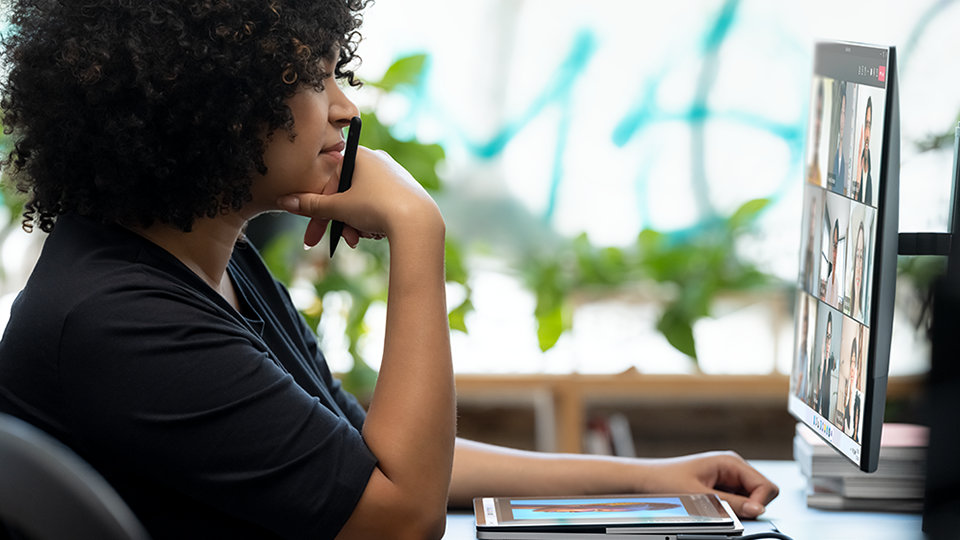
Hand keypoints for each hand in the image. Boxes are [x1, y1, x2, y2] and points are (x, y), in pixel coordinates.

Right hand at [277, 146, 442, 247]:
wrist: (418, 221)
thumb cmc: (377, 206)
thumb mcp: (340, 207)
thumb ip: (312, 205)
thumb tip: (285, 201)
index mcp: (360, 155)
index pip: (330, 181)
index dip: (318, 210)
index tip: (312, 233)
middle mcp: (378, 161)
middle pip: (346, 194)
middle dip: (340, 221)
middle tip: (335, 242)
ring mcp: (393, 176)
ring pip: (362, 203)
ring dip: (356, 224)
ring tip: (361, 238)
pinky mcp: (405, 192)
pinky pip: (379, 207)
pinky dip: (372, 221)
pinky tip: (377, 232)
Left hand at [640, 451, 778, 518]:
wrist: (645, 480)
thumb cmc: (666, 481)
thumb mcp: (700, 496)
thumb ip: (731, 503)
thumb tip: (758, 509)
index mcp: (730, 462)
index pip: (766, 486)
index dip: (759, 503)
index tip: (744, 514)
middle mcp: (732, 467)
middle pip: (762, 492)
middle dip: (751, 506)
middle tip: (727, 511)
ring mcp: (727, 477)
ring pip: (751, 499)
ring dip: (739, 507)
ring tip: (714, 506)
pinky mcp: (721, 486)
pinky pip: (738, 501)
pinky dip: (731, 508)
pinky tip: (713, 507)